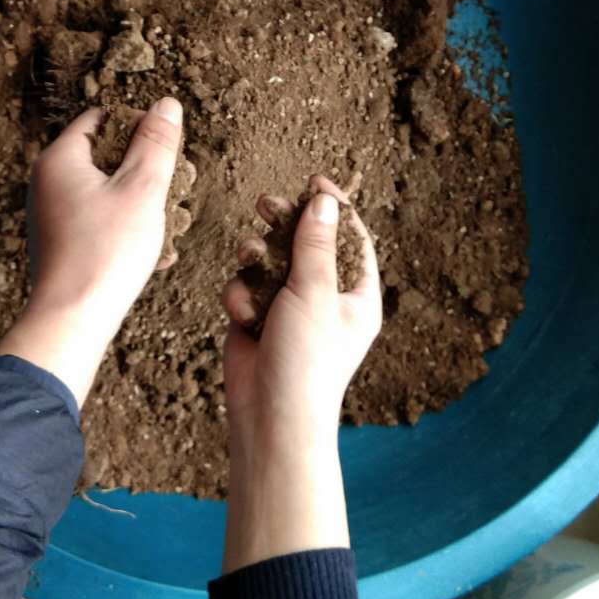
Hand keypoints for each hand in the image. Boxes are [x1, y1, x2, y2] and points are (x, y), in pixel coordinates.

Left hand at [0, 98, 182, 404]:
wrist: (72, 320)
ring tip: (172, 221)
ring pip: (106, 193)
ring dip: (141, 202)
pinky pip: (99, 224)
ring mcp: (52, 216)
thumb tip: (167, 104)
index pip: (101, 118)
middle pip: (104, 156)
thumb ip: (156, 143)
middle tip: (178, 184)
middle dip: (145, 168)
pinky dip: (127, 230)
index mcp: (59, 160)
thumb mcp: (143, 189)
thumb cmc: (105, 252)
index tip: (167, 147)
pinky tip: (158, 253)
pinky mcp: (61, 245)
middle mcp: (47, 183)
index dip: (138, 125)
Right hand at [219, 178, 381, 570]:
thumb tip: (324, 201)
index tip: (313, 181)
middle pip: (306, 243)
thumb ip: (315, 244)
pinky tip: (241, 312)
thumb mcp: (315, 292)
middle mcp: (325, 299)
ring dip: (257, 258)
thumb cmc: (307, 360)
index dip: (333, 208)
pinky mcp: (257, 320)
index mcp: (357, 295)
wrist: (270, 417)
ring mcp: (289, 310)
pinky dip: (241, 295)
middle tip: (267, 204)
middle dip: (285, 224)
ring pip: (270, 262)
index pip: (351, 238)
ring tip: (251, 257)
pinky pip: (246, 288)